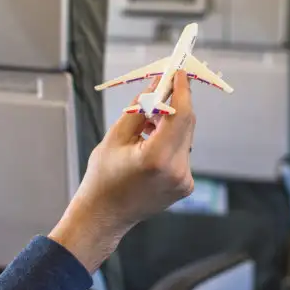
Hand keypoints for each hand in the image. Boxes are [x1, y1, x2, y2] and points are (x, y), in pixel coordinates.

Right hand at [49, 70, 195, 271]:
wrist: (104, 216)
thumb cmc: (103, 178)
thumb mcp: (116, 136)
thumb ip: (140, 108)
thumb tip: (156, 85)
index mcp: (157, 158)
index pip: (181, 114)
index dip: (182, 90)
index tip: (179, 73)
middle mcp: (177, 170)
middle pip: (187, 124)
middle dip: (176, 103)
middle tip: (163, 88)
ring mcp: (184, 181)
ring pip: (185, 137)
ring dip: (171, 123)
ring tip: (147, 122)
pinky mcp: (186, 186)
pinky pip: (182, 152)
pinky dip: (171, 141)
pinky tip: (150, 143)